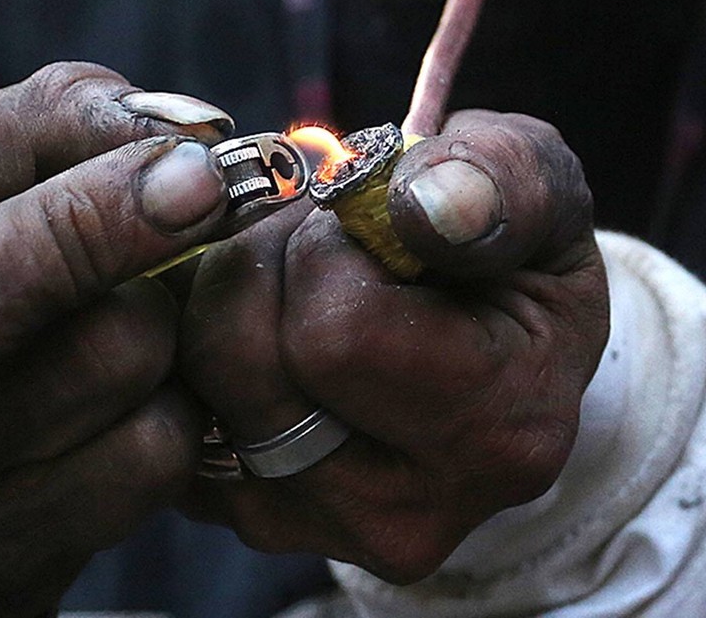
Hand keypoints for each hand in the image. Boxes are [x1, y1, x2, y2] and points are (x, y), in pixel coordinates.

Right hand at [0, 63, 235, 616]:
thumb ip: (22, 124)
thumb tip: (168, 131)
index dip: (39, 128)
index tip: (119, 129)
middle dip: (115, 215)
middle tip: (202, 181)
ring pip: (107, 354)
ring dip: (153, 310)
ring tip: (123, 307)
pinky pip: (152, 446)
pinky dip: (172, 400)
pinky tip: (130, 393)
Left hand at [179, 111, 608, 583]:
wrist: (494, 333)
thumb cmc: (509, 245)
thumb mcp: (537, 181)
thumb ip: (503, 178)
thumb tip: (430, 205)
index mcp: (496, 433)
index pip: (333, 333)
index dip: (325, 247)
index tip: (365, 221)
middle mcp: (404, 514)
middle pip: (239, 361)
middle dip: (256, 264)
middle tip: (311, 236)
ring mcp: (318, 527)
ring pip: (190, 384)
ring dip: (216, 300)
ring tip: (287, 272)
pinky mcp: (250, 516)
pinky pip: (168, 414)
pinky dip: (188, 351)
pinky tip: (253, 318)